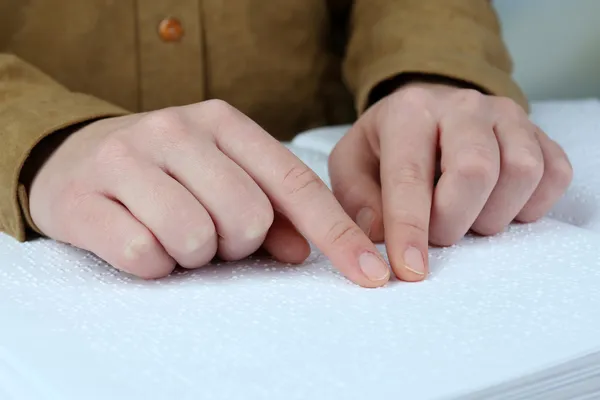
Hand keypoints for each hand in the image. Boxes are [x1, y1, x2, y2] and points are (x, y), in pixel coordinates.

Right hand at [29, 100, 390, 286]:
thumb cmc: (166, 173)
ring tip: (174, 236)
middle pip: (248, 217)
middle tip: (212, 234)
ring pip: (195, 238)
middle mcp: (177, 130)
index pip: (295, 184)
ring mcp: (127, 159)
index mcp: (222, 122)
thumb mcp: (222, 176)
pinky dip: (153, 265)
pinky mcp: (84, 197)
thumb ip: (270, 210)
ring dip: (193, 255)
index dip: (338, 235)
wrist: (75, 157)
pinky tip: (141, 243)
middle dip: (237, 243)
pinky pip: (144, 256)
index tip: (370, 275)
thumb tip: (302, 251)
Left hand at [328, 82, 572, 280]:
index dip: (410, 228)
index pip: (411, 176)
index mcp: (410, 112)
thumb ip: (356, 200)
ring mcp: (507, 116)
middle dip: (455, 221)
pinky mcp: (538, 134)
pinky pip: (554, 175)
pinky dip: (530, 206)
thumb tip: (380, 236)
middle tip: (438, 235)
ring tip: (467, 219)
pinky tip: (498, 207)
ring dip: (494, 215)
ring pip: (521, 173)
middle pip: (476, 171)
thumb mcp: (351, 163)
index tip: (410, 270)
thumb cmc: (386, 145)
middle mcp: (463, 106)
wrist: (427, 111)